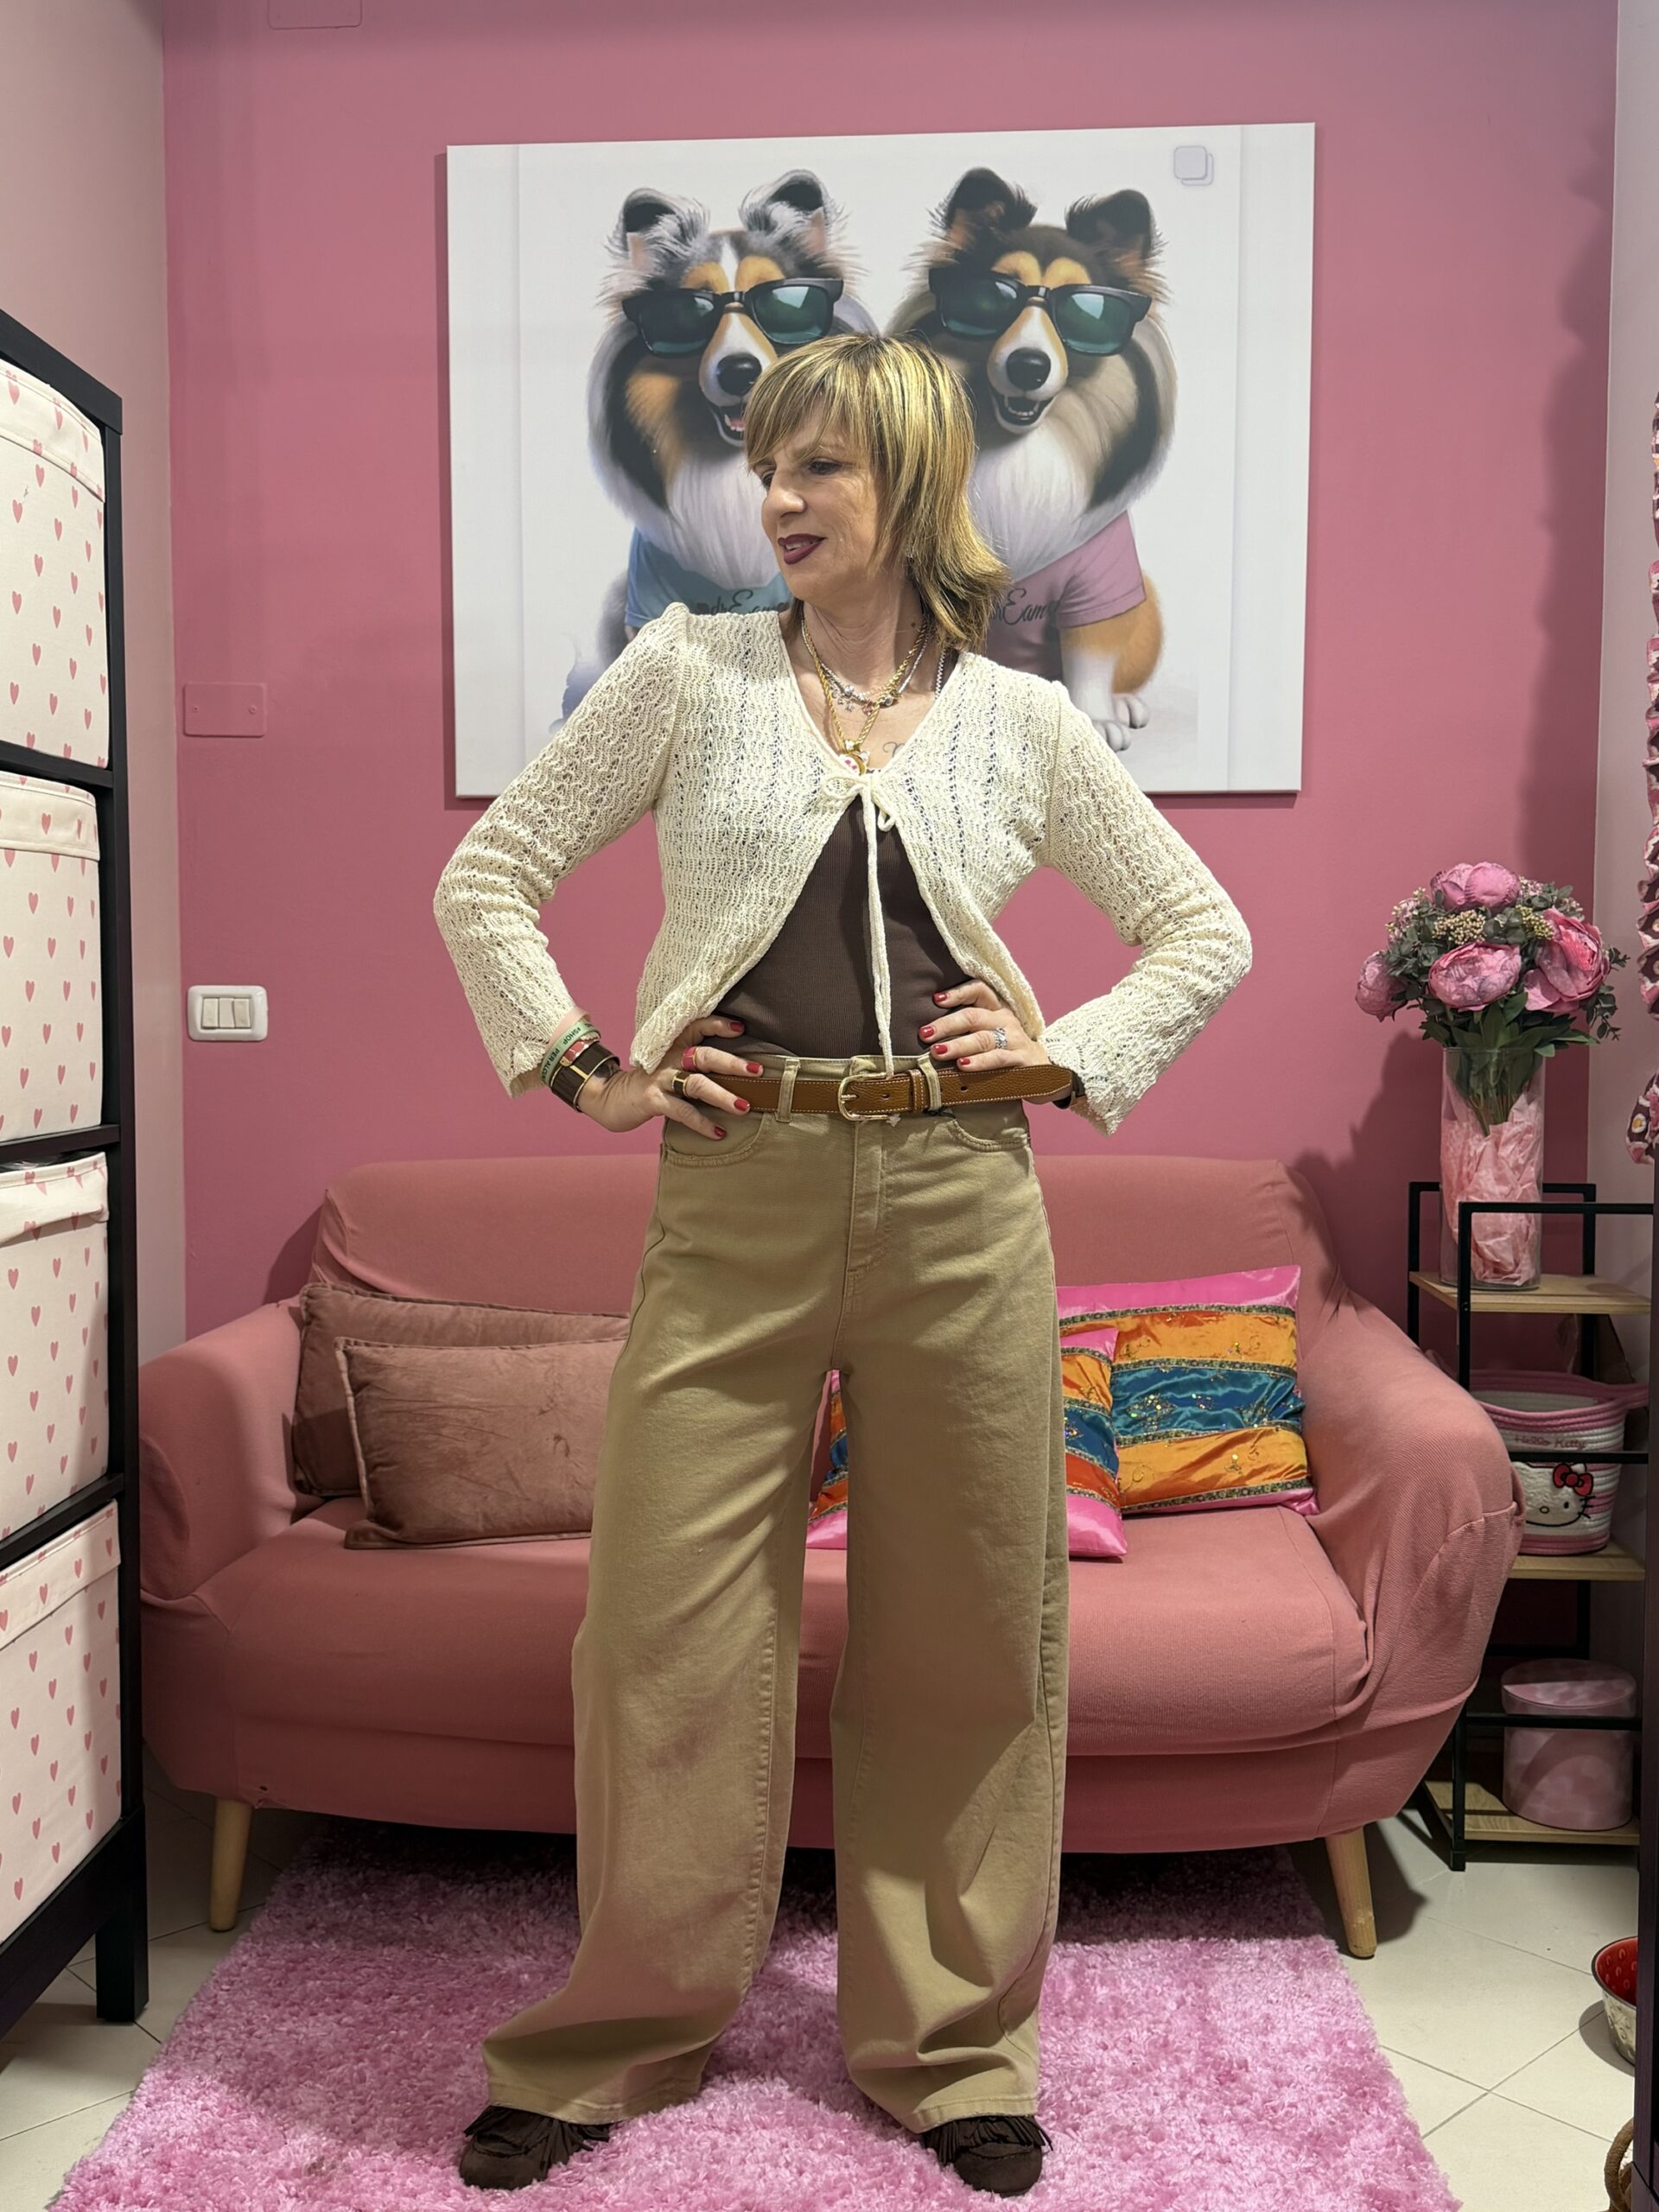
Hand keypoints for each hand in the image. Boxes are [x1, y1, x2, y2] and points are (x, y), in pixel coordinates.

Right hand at [578, 1015, 761, 1140]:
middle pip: (704, 1055)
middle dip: (732, 1063)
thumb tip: (737, 1071)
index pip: (697, 1026)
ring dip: (723, 1095)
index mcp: (674, 1044)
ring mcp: (660, 1078)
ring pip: (696, 1084)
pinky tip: (719, 1133)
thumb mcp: (669, 1064)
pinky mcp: (652, 1100)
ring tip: (744, 1107)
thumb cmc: (649, 1081)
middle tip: (757, 1070)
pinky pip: (682, 1111)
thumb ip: (694, 1063)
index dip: (718, 1025)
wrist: (609, 1097)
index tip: (740, 1029)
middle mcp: (669, 1057)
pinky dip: (702, 1123)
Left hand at [918, 979, 1049, 1070]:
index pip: (979, 990)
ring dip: (957, 1045)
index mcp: (996, 1009)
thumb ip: (966, 1030)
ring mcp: (1015, 1040)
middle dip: (946, 1024)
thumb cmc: (1007, 1053)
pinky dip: (979, 1062)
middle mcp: (1006, 1021)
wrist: (1047, 1074)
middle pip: (973, 1016)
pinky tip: (963, 1065)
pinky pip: (998, 1058)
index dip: (958, 993)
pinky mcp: (1022, 1060)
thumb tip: (928, 1034)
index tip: (936, 1000)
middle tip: (925, 1034)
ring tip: (938, 1052)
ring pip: (983, 1039)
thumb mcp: (990, 1035)